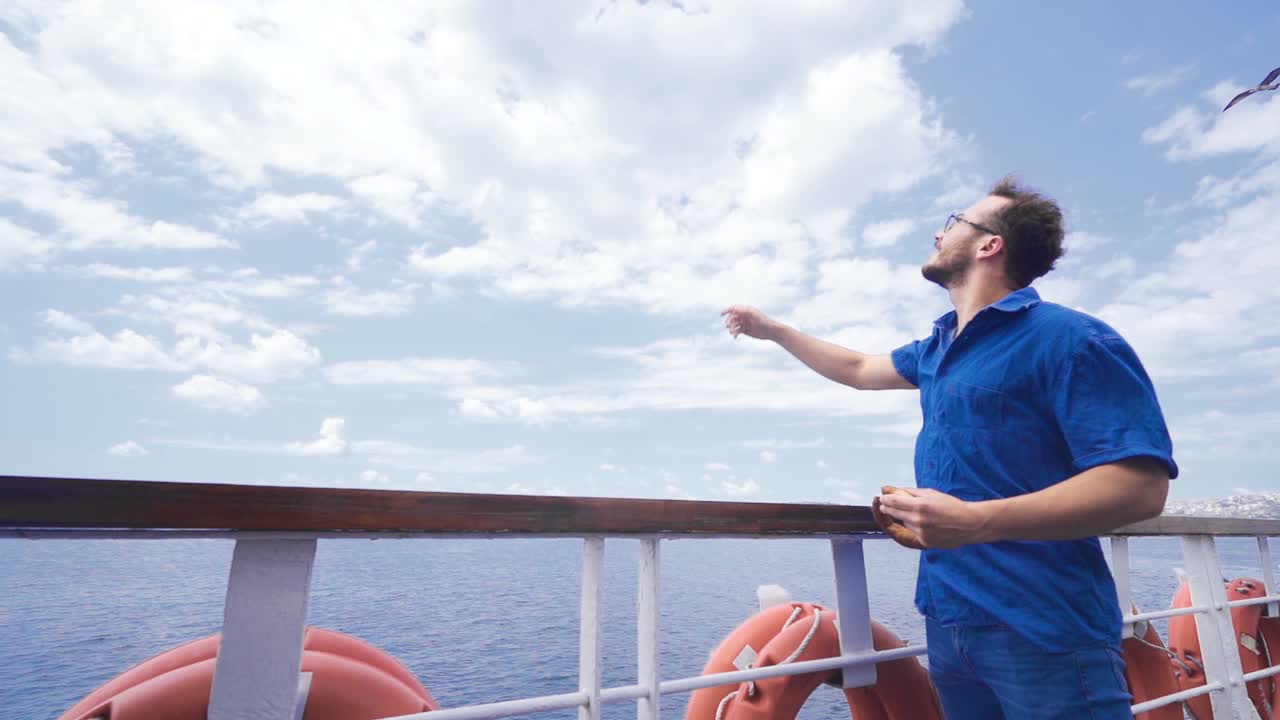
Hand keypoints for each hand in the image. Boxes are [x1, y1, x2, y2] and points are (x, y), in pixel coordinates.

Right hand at [721, 305, 776, 339]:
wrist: (771, 331)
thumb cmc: (765, 321)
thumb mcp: (755, 315)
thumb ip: (745, 311)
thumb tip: (735, 308)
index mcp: (746, 310)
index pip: (734, 308)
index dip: (726, 310)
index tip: (721, 314)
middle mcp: (744, 316)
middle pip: (732, 318)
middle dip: (729, 322)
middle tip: (728, 327)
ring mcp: (744, 323)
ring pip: (733, 325)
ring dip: (731, 329)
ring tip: (733, 333)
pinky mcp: (745, 330)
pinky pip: (736, 331)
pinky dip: (734, 334)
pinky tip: (735, 337)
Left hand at [875, 487, 993, 548]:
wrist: (969, 524)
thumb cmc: (952, 506)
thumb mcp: (931, 493)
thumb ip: (910, 492)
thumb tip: (891, 490)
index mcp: (920, 506)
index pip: (894, 502)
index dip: (885, 499)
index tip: (881, 497)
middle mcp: (918, 520)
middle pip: (894, 513)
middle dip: (887, 508)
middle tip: (884, 504)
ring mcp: (921, 533)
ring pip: (903, 523)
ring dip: (902, 517)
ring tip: (910, 512)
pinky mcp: (925, 542)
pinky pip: (912, 532)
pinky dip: (912, 526)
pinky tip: (921, 522)